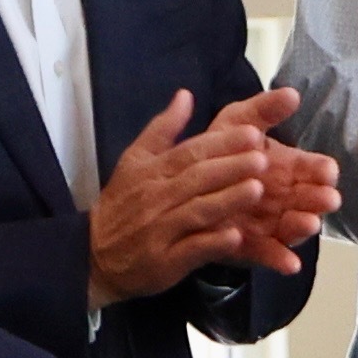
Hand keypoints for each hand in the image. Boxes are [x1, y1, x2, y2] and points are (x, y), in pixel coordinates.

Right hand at [90, 86, 342, 302]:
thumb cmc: (122, 205)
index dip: (221, 143)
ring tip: (257, 190)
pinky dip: (212, 243)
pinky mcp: (164, 262)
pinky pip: (190, 250)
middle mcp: (155, 198)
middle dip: (231, 168)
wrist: (95, 256)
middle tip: (262, 158)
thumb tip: (186, 95)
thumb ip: (162, 129)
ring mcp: (159, 231)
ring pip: (196, 212)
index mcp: (151, 171)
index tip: (252, 133)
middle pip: (196, 179)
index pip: (190, 152)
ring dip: (226, 201)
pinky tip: (235, 236)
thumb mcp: (134, 161)